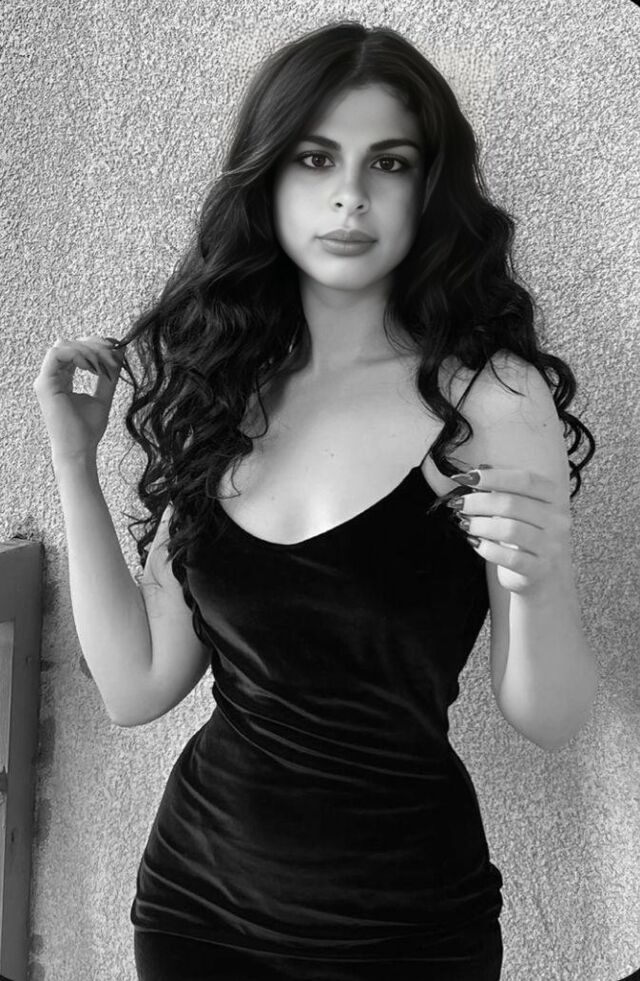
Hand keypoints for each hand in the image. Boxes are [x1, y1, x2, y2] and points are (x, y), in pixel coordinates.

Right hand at [33, 334, 125, 462]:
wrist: (80, 450)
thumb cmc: (88, 429)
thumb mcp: (104, 395)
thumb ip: (110, 373)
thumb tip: (120, 350)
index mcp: (63, 379)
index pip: (76, 351)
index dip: (95, 346)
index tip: (115, 351)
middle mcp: (52, 377)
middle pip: (70, 344)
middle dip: (94, 345)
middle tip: (113, 355)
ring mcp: (46, 380)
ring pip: (64, 345)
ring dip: (89, 350)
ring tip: (105, 366)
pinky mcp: (44, 384)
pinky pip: (57, 353)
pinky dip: (78, 355)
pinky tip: (93, 367)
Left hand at [447, 465, 570, 594]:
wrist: (540, 573)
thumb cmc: (523, 534)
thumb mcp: (516, 508)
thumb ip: (501, 490)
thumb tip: (476, 472)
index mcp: (553, 498)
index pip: (525, 480)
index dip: (495, 477)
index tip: (468, 477)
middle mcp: (557, 520)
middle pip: (513, 504)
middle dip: (479, 502)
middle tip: (458, 503)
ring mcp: (551, 546)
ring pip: (510, 530)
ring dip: (480, 525)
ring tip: (464, 523)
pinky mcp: (539, 569)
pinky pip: (509, 557)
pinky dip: (487, 548)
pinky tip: (475, 543)